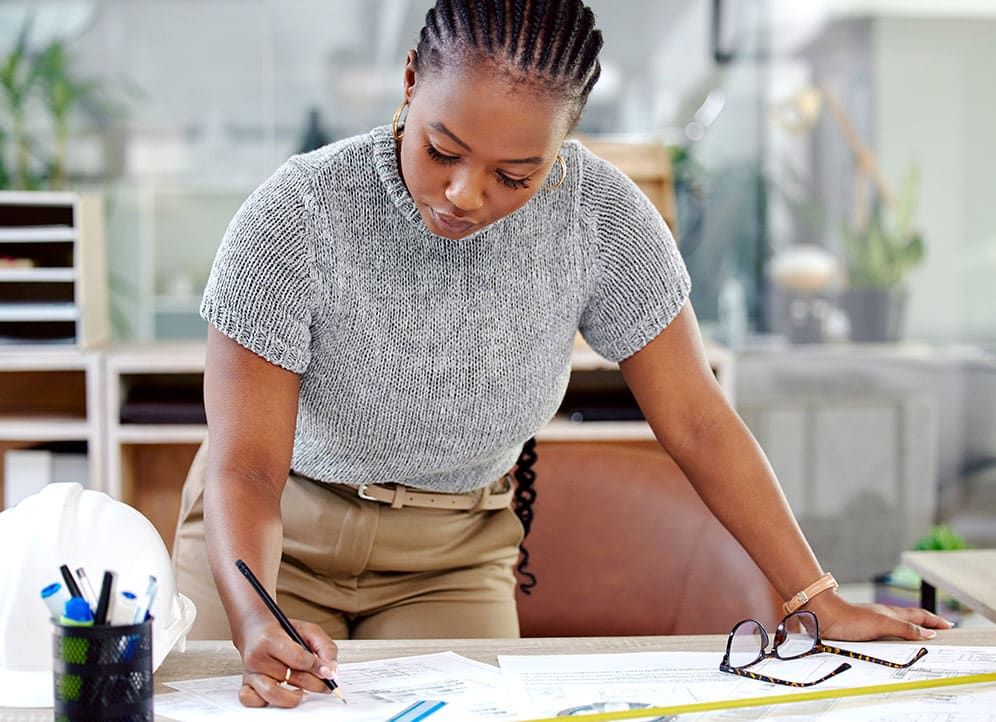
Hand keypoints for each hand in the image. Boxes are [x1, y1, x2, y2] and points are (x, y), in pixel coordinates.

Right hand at [235, 614, 338, 707]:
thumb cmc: (282, 631)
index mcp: (271, 639)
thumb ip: (324, 647)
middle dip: (315, 684)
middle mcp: (258, 658)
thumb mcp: (307, 630)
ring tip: (304, 694)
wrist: (255, 632)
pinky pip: (254, 702)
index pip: (297, 658)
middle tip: (326, 685)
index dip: (317, 667)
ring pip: (272, 694)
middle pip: (290, 677)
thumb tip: (331, 670)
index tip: (329, 672)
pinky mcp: (246, 685)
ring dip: (294, 698)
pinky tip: (283, 695)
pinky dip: (269, 703)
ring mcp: (251, 673)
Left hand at [812, 594, 953, 641]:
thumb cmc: (849, 618)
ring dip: (910, 630)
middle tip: (938, 631)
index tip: (948, 626)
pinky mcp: (862, 629)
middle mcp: (883, 616)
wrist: (822, 615)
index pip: (919, 616)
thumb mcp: (882, 624)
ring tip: (920, 637)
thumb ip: (905, 629)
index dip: (934, 622)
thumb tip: (929, 634)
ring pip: (897, 625)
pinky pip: (884, 632)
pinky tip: (890, 642)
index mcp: (891, 613)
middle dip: (925, 624)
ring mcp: (872, 622)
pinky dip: (894, 636)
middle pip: (909, 619)